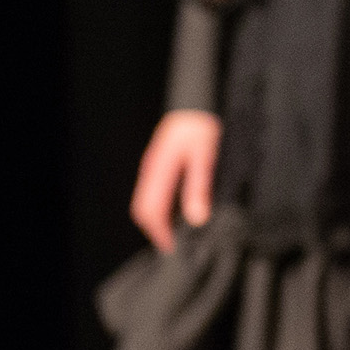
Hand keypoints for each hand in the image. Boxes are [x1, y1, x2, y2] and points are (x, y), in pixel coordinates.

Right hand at [131, 110, 221, 253]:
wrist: (195, 102)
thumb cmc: (202, 127)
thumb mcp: (206, 157)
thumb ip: (199, 187)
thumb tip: (197, 218)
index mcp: (159, 171)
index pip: (150, 211)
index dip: (159, 233)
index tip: (172, 248)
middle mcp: (150, 170)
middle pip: (143, 208)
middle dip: (155, 230)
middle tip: (173, 246)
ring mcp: (152, 166)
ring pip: (146, 200)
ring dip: (157, 219)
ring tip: (175, 234)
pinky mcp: (158, 163)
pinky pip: (152, 191)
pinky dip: (160, 207)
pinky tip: (175, 211)